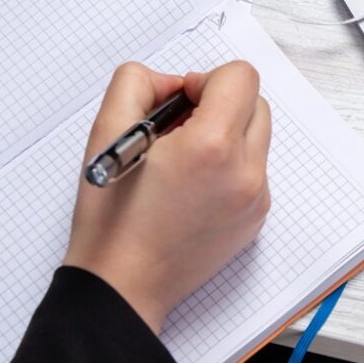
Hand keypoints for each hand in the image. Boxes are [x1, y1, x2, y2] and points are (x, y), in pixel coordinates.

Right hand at [64, 61, 271, 332]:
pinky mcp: (256, 218)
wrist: (123, 285)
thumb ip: (138, 83)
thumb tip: (173, 83)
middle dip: (218, 104)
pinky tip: (192, 187)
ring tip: (183, 160)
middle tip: (177, 130)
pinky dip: (230, 165)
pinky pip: (254, 169)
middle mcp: (245, 171)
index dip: (205, 80)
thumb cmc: (112, 218)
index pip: (241, 76)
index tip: (179, 103)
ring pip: (257, 136)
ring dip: (226, 133)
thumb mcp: (106, 131)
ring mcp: (256, 198)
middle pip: (255, 103)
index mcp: (212, 146)